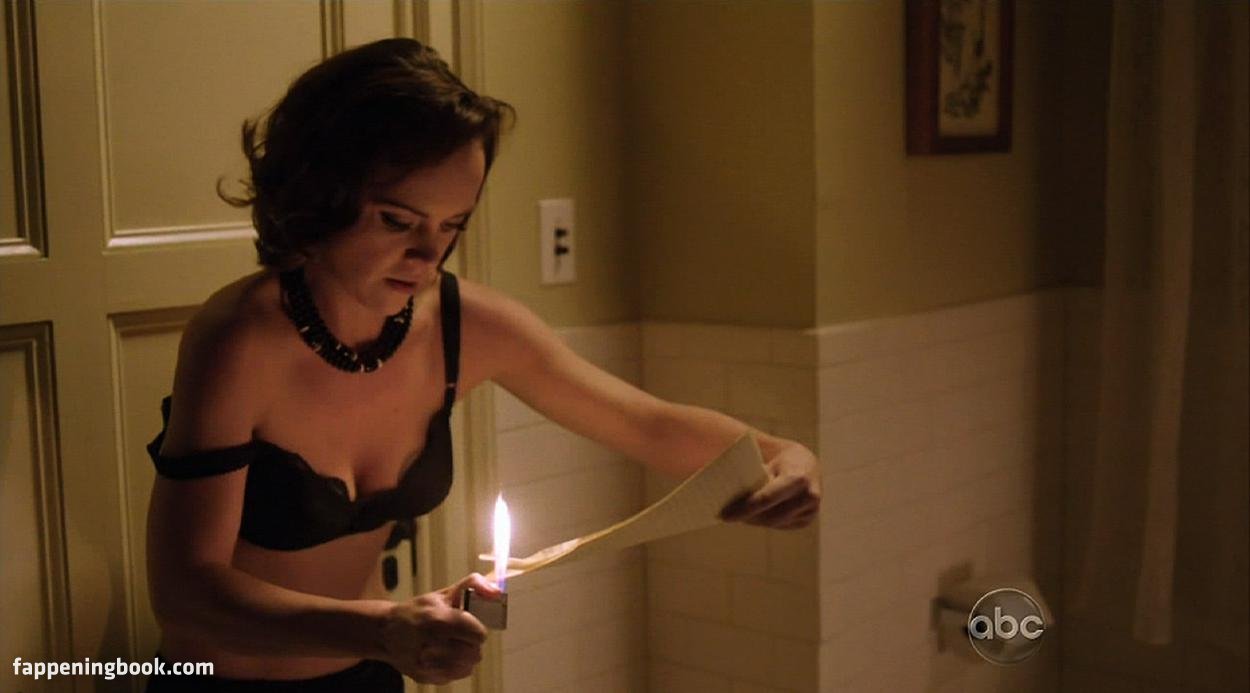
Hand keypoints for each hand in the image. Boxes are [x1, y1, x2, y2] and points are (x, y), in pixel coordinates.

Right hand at [378, 573, 500, 684]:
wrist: (387, 632)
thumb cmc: (419, 611)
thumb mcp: (444, 593)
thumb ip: (473, 585)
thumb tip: (497, 592)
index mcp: (439, 621)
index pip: (478, 635)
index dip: (476, 629)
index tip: (468, 625)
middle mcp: (432, 645)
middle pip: (474, 653)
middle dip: (471, 643)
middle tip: (460, 635)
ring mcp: (427, 665)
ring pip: (467, 666)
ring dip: (465, 656)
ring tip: (454, 645)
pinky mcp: (425, 677)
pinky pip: (455, 675)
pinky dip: (455, 666)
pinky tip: (445, 655)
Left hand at [719, 442, 820, 528]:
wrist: (806, 463)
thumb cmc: (780, 460)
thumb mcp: (768, 462)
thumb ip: (753, 476)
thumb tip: (725, 490)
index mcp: (798, 478)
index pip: (766, 498)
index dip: (743, 509)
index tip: (723, 515)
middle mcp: (809, 496)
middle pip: (770, 515)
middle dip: (746, 517)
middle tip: (725, 516)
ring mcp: (810, 510)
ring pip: (774, 522)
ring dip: (754, 520)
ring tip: (736, 515)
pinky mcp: (806, 519)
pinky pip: (781, 525)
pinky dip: (765, 521)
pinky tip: (752, 516)